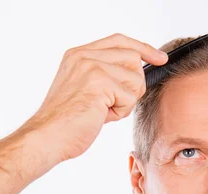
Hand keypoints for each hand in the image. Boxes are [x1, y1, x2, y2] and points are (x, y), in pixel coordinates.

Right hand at [20, 33, 167, 163]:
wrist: (47, 137)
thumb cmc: (67, 123)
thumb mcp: (86, 90)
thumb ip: (106, 76)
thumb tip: (137, 75)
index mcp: (79, 55)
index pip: (119, 41)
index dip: (143, 48)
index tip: (160, 58)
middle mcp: (84, 56)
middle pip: (133, 58)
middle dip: (134, 85)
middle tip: (115, 104)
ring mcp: (91, 67)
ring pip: (135, 78)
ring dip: (126, 101)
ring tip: (103, 111)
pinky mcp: (99, 82)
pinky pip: (130, 97)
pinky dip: (121, 112)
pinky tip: (101, 116)